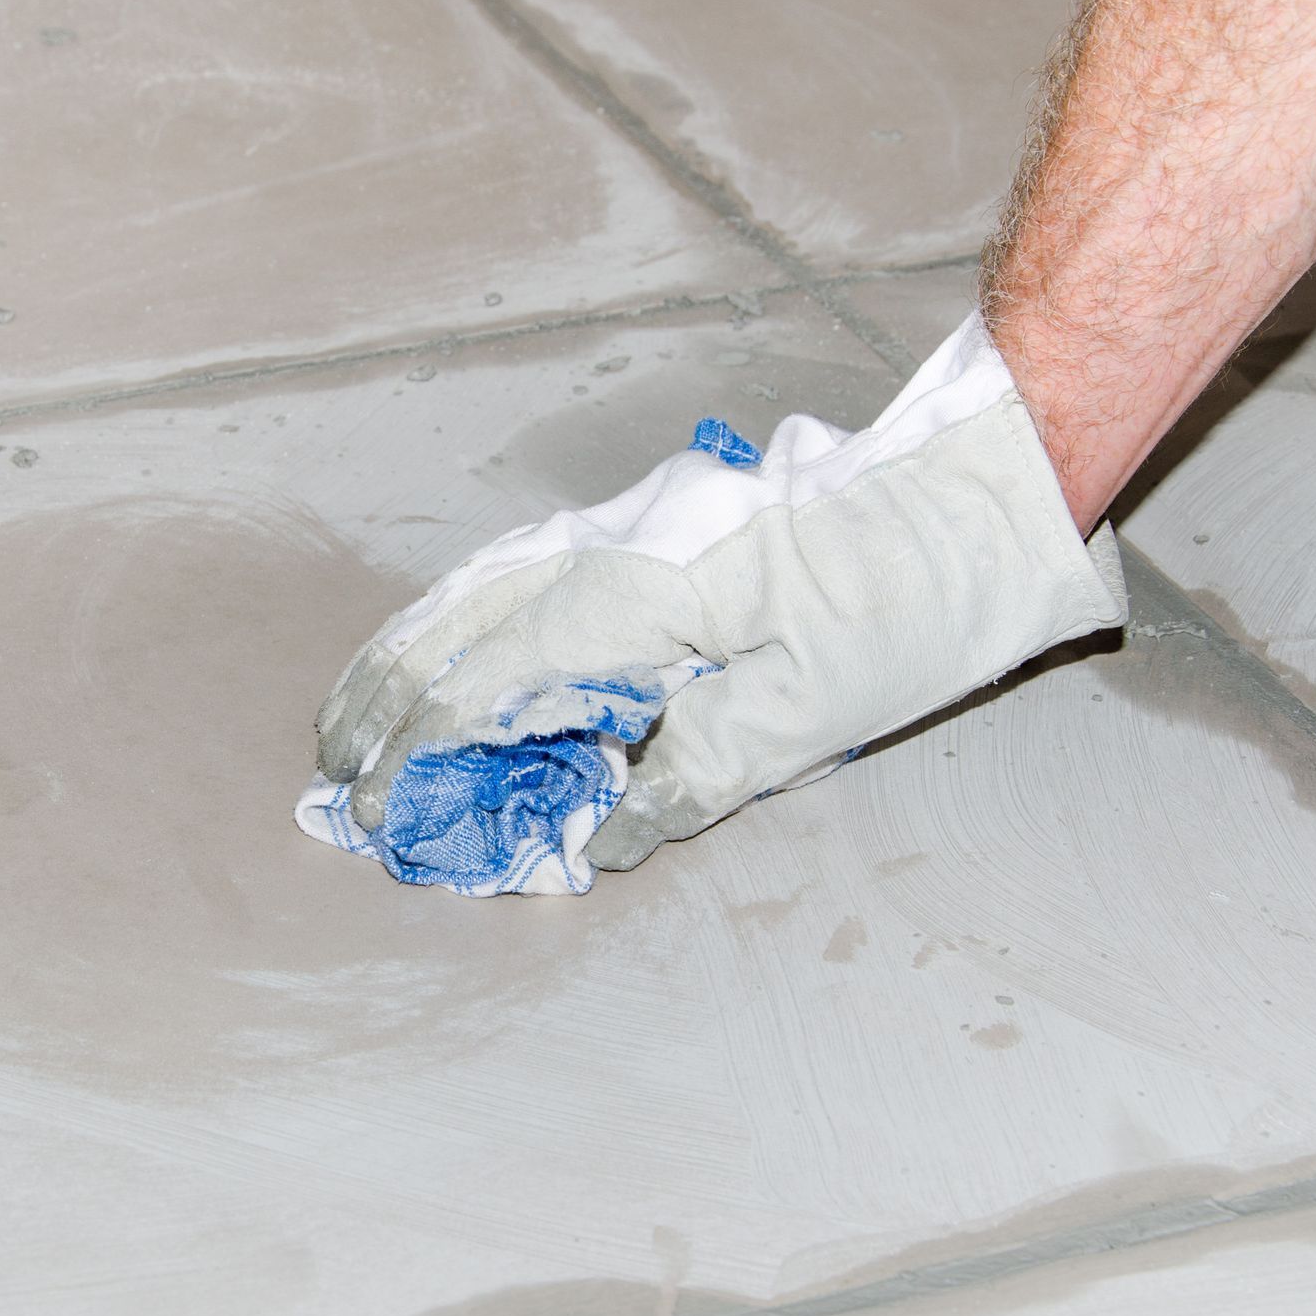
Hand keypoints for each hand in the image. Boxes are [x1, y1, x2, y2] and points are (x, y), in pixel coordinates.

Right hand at [315, 314, 1127, 872]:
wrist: (979, 484)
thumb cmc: (914, 596)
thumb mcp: (818, 710)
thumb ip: (695, 768)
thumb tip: (605, 832)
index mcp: (648, 589)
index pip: (498, 676)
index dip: (427, 750)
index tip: (382, 812)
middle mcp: (620, 541)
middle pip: (468, 617)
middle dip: (391, 694)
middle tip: (335, 765)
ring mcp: (636, 521)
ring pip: (486, 579)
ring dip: (417, 646)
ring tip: (364, 704)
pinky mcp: (660, 523)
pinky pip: (531, 564)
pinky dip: (470, 613)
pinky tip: (456, 638)